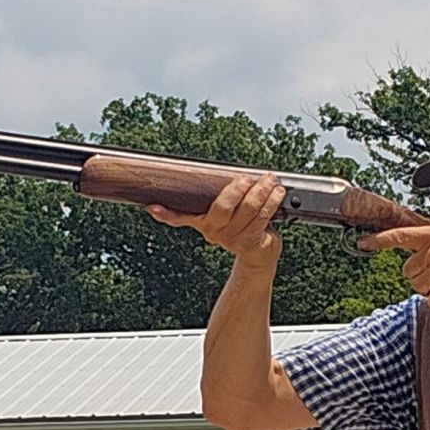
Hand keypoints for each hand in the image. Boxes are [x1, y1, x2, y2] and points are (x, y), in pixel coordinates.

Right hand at [147, 173, 287, 272]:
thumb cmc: (243, 226)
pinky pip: (263, 217)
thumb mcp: (230, 212)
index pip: (181, 218)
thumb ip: (226, 196)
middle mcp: (214, 232)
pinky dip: (272, 201)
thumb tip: (233, 174)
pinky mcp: (250, 243)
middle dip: (237, 189)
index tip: (153, 208)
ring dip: (262, 191)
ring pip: (248, 209)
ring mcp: (232, 239)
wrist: (259, 255)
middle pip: (222, 207)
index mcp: (204, 222)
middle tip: (248, 178)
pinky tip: (277, 193)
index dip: (167, 214)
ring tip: (269, 180)